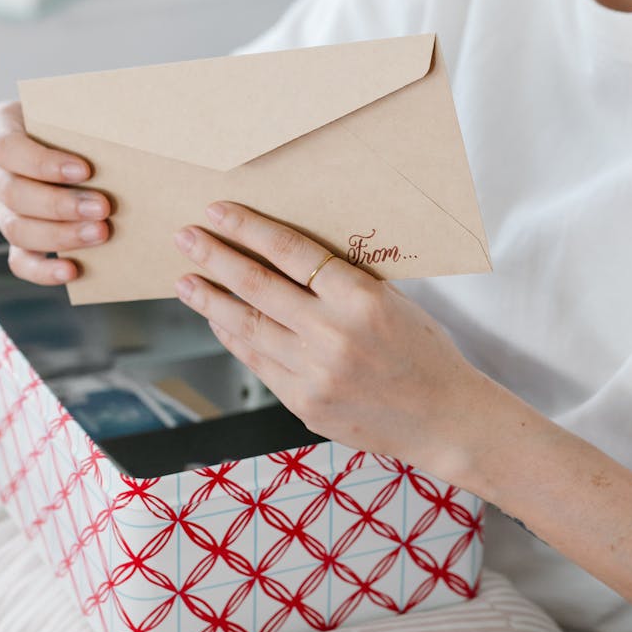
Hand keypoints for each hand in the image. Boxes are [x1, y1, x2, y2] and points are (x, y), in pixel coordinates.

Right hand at [0, 100, 110, 284]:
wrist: (82, 140)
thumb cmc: (81, 118)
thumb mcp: (81, 106)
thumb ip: (93, 115)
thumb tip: (134, 129)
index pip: (6, 148)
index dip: (42, 163)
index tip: (84, 170)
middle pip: (13, 193)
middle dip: (60, 204)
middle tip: (103, 208)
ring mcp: (2, 206)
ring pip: (16, 229)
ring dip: (60, 235)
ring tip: (100, 233)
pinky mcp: (18, 236)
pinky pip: (21, 261)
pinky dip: (44, 271)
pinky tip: (73, 271)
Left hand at [175, 202, 485, 482]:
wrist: (446, 419)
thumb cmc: (425, 354)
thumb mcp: (393, 302)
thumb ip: (341, 284)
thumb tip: (285, 260)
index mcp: (360, 298)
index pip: (290, 252)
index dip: (249, 229)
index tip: (219, 212)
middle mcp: (332, 334)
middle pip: (257, 286)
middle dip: (215, 257)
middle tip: (185, 238)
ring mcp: (314, 373)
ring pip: (248, 327)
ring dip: (211, 300)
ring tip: (186, 281)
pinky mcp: (304, 404)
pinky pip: (257, 362)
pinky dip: (234, 338)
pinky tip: (219, 320)